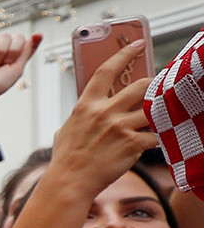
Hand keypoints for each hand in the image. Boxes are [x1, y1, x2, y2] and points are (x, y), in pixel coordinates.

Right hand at [0, 31, 40, 117]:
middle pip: (18, 37)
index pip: (29, 44)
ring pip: (4, 37)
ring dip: (0, 53)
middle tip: (6, 63)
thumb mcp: (17, 70)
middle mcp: (8, 51)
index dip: (35, 39)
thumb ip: (26, 54)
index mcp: (18, 58)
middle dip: (13, 51)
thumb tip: (31, 39)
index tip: (37, 35)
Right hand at [48, 40, 160, 194]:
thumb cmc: (66, 158)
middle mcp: (104, 112)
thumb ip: (83, 115)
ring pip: (153, 108)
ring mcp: (119, 127)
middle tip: (157, 88)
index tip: (137, 44)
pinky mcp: (132, 144)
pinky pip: (156, 135)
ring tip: (162, 113)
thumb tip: (89, 109)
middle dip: (153, 85)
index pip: (107, 71)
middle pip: (140, 86)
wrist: (70, 182)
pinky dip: (158, 137)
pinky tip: (156, 141)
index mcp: (86, 105)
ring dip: (160, 111)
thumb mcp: (67, 129)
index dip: (124, 54)